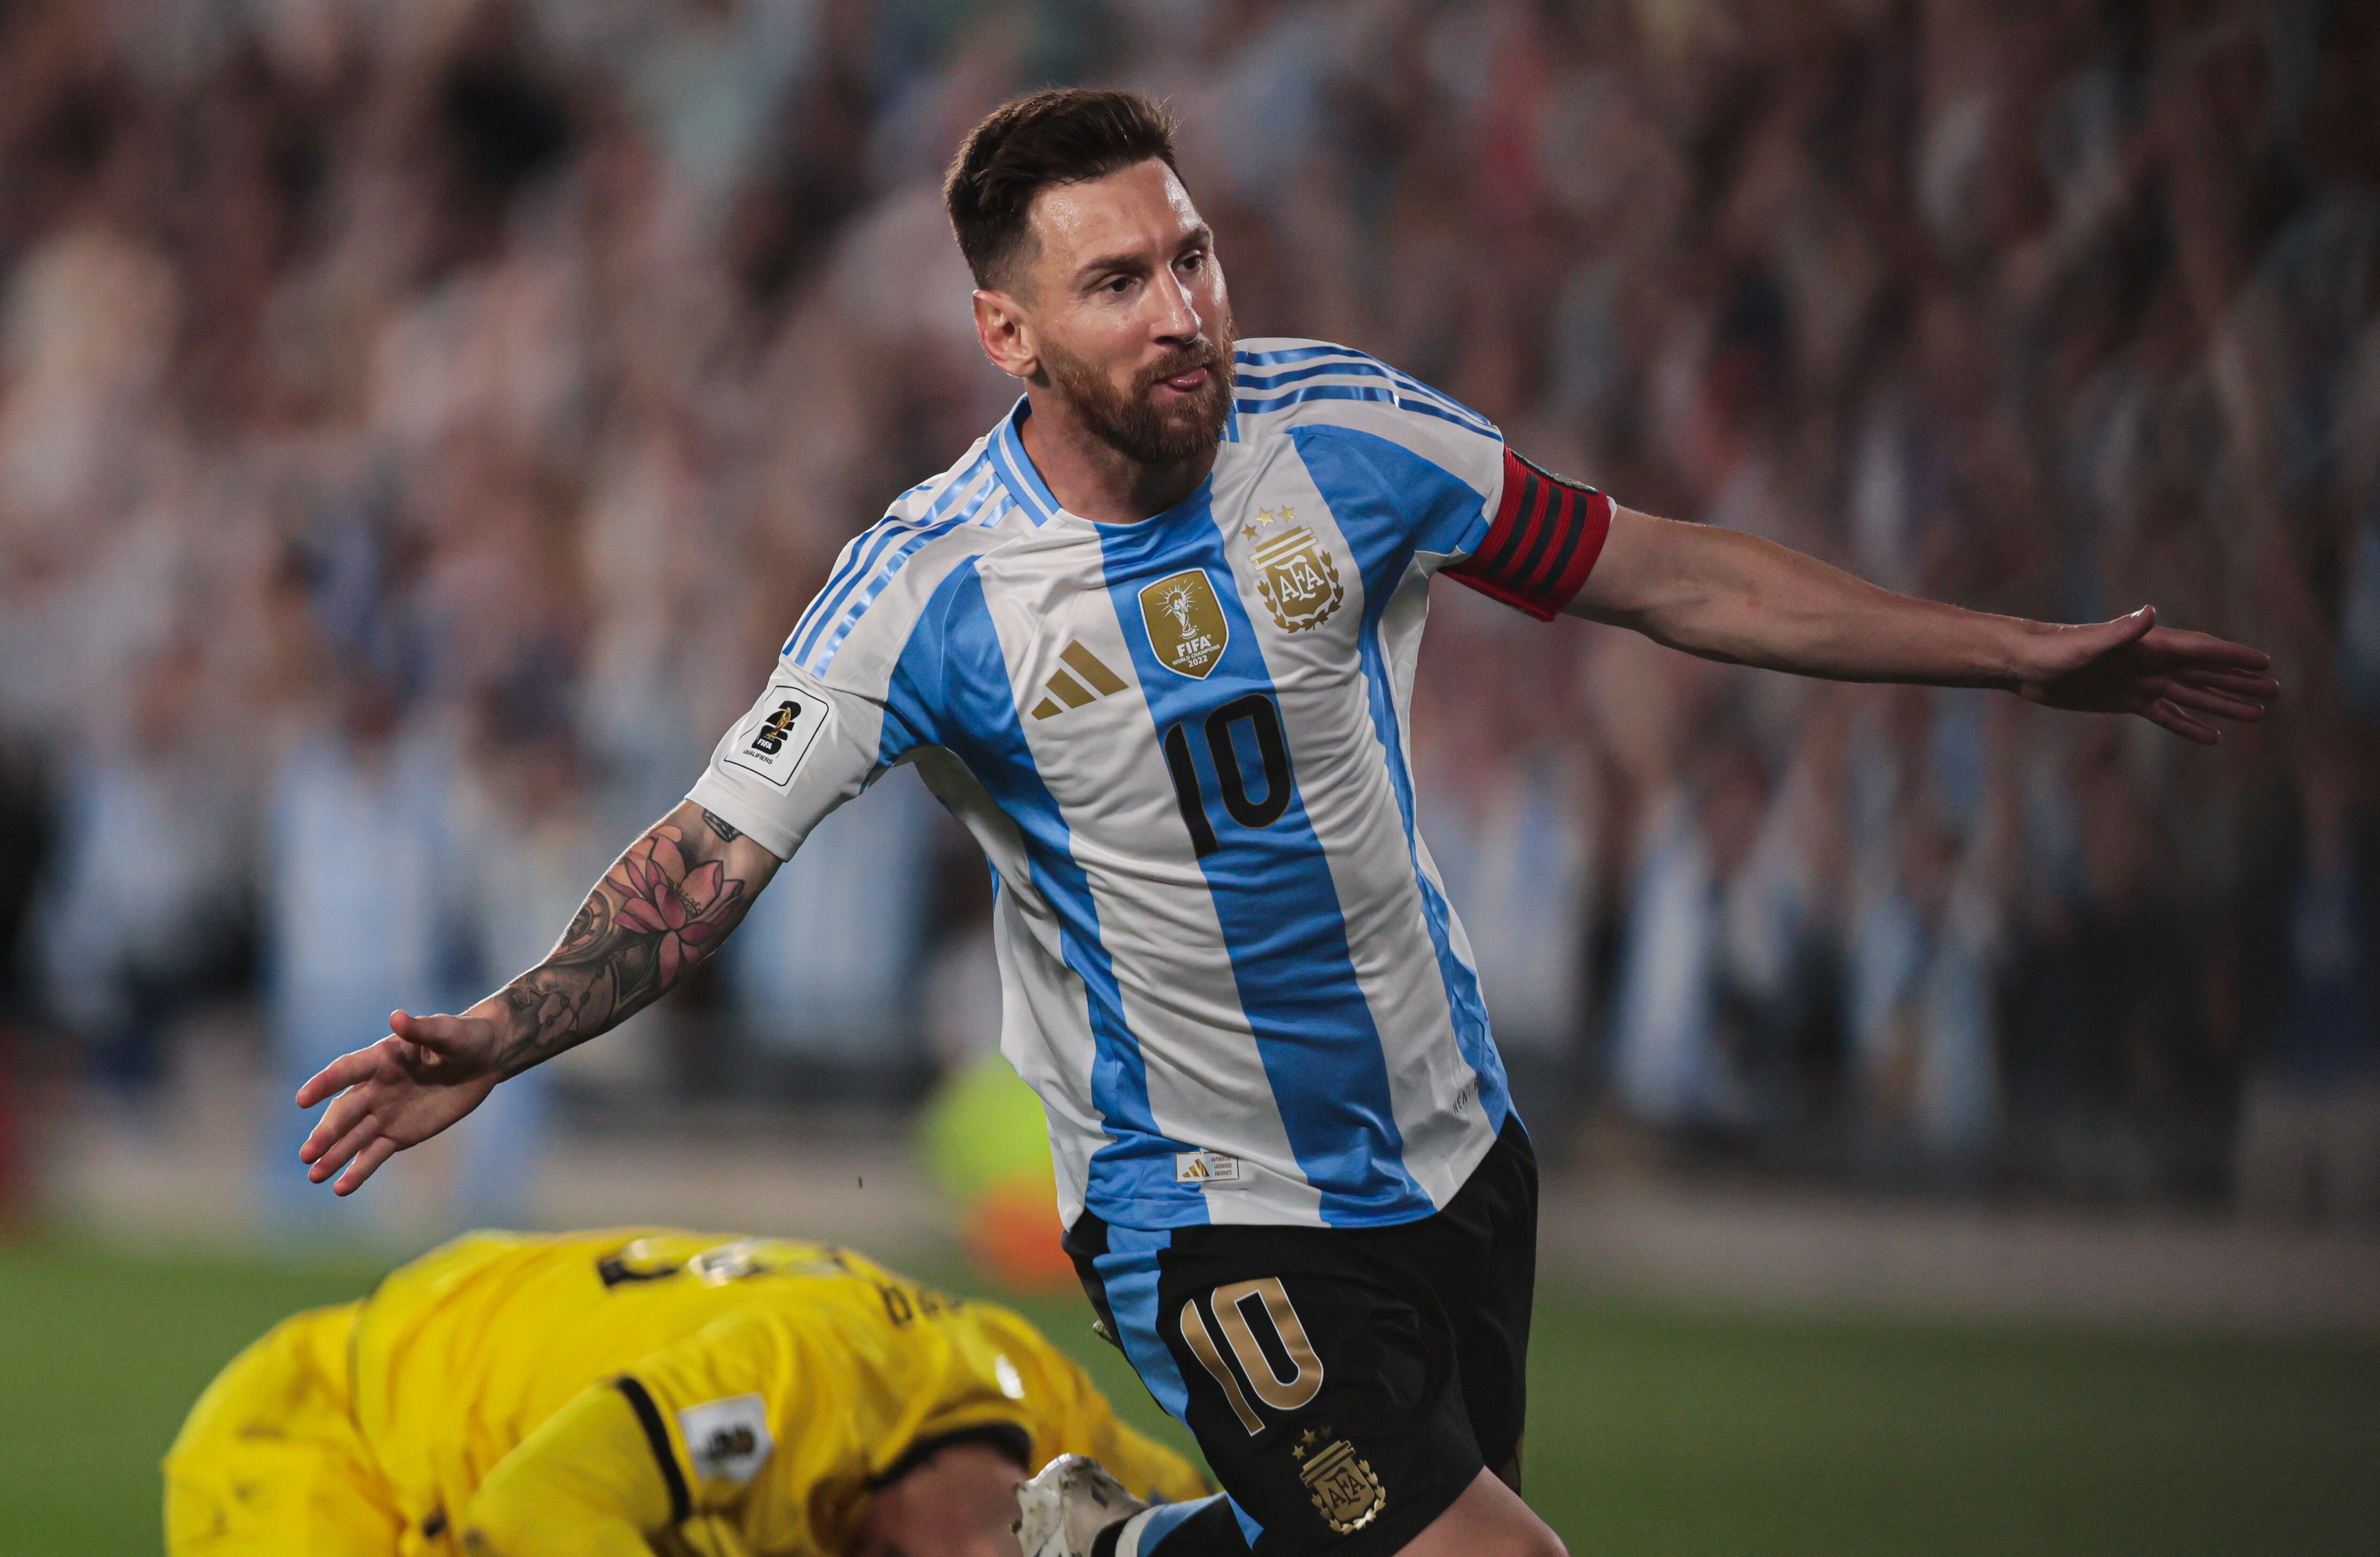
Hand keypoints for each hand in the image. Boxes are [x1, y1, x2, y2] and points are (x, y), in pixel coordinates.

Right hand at [295, 1008, 506, 1194]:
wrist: (484, 1060)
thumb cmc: (464, 1038)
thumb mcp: (449, 1032)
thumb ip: (422, 1030)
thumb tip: (396, 1017)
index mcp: (381, 1058)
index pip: (347, 1071)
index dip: (324, 1083)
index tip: (302, 1100)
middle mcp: (375, 1088)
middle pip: (345, 1112)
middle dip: (326, 1133)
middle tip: (306, 1154)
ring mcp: (384, 1113)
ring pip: (353, 1137)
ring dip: (333, 1156)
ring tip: (314, 1176)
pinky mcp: (399, 1135)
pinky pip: (374, 1154)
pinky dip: (358, 1170)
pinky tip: (340, 1188)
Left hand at [2014, 606, 2277, 742]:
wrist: (2025, 664)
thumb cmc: (2054, 649)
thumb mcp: (2087, 644)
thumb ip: (2121, 632)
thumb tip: (2150, 613)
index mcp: (2149, 645)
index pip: (2202, 650)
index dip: (2234, 656)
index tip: (2266, 663)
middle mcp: (2150, 662)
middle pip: (2205, 674)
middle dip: (2240, 683)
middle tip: (2275, 693)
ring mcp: (2139, 682)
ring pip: (2192, 695)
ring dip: (2223, 704)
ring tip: (2257, 716)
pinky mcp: (2125, 700)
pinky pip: (2165, 714)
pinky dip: (2188, 724)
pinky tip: (2212, 736)